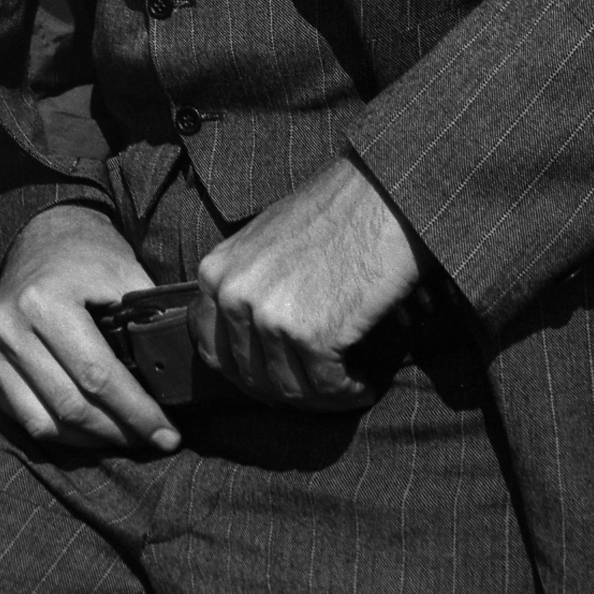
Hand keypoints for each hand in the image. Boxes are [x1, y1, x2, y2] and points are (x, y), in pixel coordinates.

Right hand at [0, 204, 181, 456]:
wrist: (41, 233)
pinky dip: (59, 432)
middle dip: (118, 431)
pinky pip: (22, 416)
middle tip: (152, 441)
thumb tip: (172, 377)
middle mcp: (11, 326)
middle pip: (71, 405)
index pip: (98, 376)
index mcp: (45, 301)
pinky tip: (89, 430)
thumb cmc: (89, 254)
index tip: (168, 435)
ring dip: (89, 441)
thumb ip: (145, 321)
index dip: (137, 412)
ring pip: (44, 422)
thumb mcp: (124, 273)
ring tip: (123, 438)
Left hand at [190, 155, 422, 408]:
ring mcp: (270, 316)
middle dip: (288, 390)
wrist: (381, 195)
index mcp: (216, 272)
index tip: (276, 381)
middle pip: (251, 377)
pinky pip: (327, 389)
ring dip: (322, 398)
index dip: (245, 375)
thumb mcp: (265, 242)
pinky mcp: (312, 335)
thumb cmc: (332, 214)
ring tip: (348, 385)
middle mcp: (234, 295)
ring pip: (290, 390)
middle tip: (319, 389)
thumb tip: (247, 343)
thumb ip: (245, 286)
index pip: (212, 350)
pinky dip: (349, 393)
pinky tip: (365, 382)